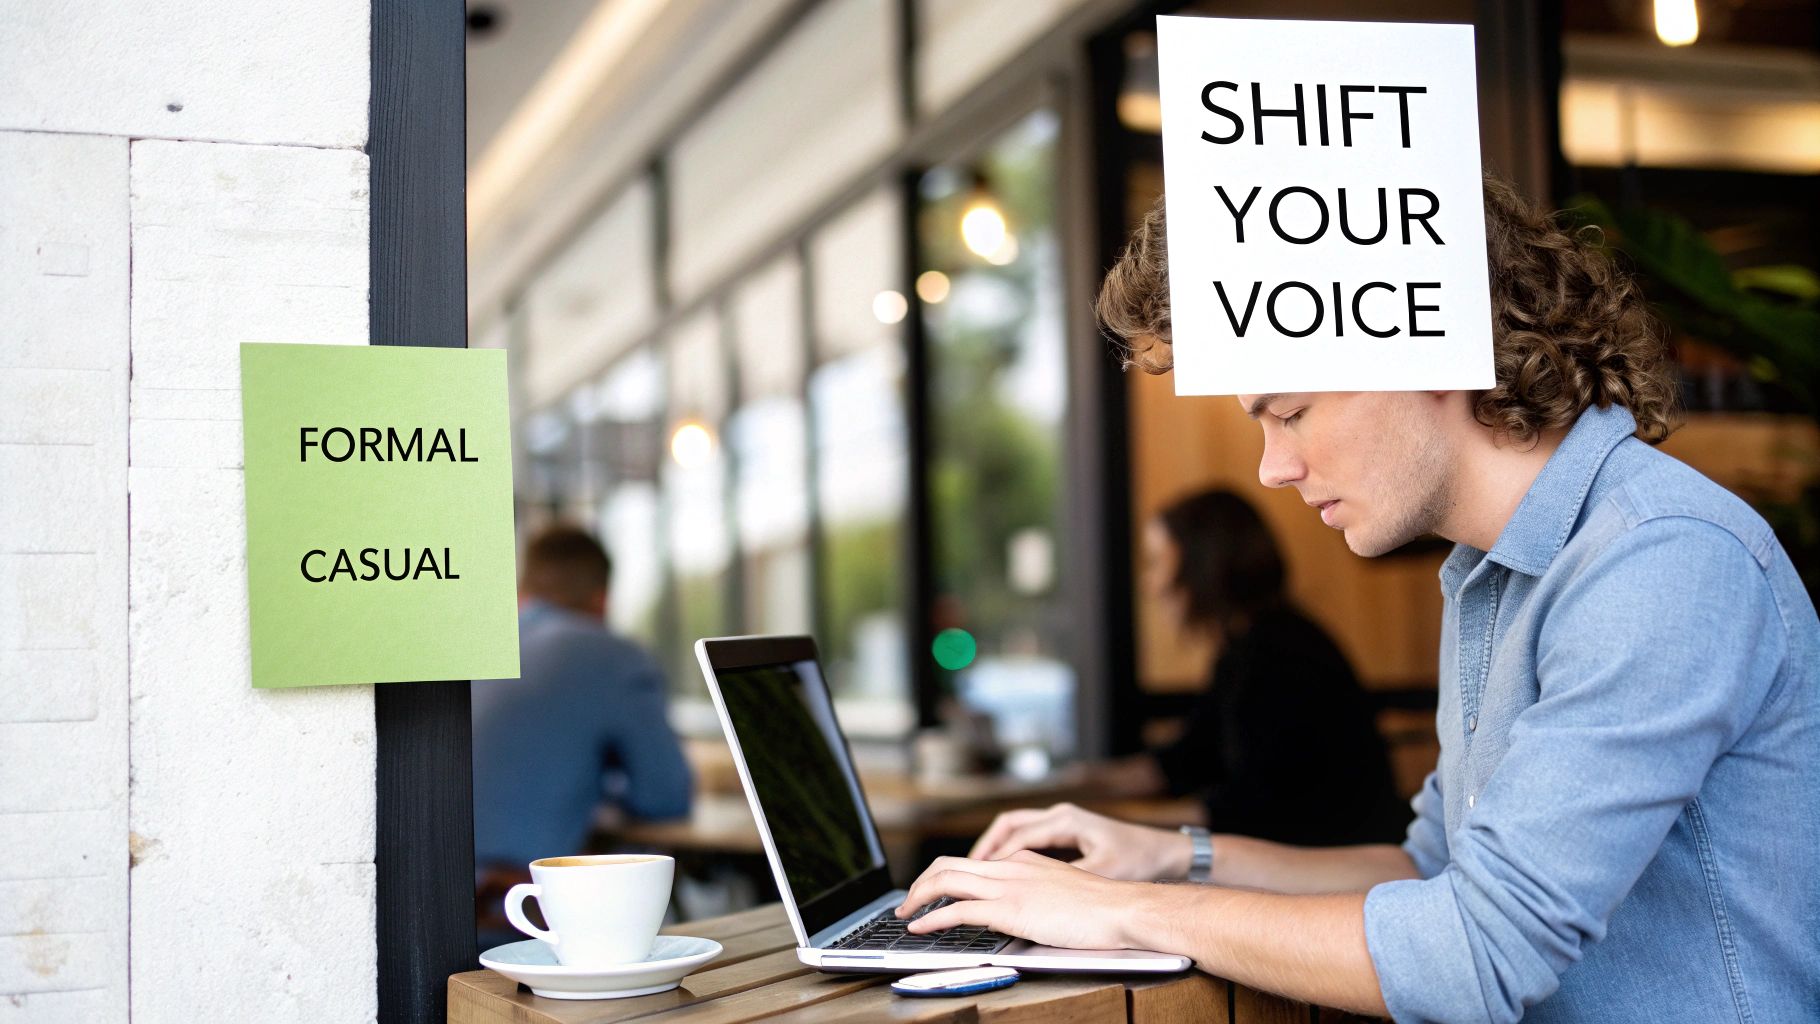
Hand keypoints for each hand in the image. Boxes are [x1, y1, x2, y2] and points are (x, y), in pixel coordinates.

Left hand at [895, 850, 1156, 951]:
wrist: (1123, 908)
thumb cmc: (1103, 908)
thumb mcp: (1062, 891)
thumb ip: (1037, 894)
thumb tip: (1019, 909)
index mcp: (1024, 861)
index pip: (973, 862)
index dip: (946, 876)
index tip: (933, 893)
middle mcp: (1011, 867)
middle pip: (949, 864)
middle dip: (922, 883)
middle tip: (908, 902)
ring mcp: (1009, 886)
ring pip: (946, 880)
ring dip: (918, 897)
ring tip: (905, 914)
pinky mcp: (1011, 909)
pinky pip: (959, 909)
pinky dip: (933, 918)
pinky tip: (921, 927)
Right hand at [969, 802, 1190, 881]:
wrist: (1167, 853)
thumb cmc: (1139, 861)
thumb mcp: (1102, 873)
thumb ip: (1066, 881)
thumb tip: (1032, 894)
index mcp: (1066, 821)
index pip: (1015, 835)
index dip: (990, 857)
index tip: (971, 876)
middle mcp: (1060, 816)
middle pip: (1008, 825)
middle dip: (983, 848)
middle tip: (962, 871)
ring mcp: (1064, 822)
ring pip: (1016, 830)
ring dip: (995, 849)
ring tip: (976, 873)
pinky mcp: (1068, 834)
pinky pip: (1029, 839)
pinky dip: (1011, 853)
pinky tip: (1006, 874)